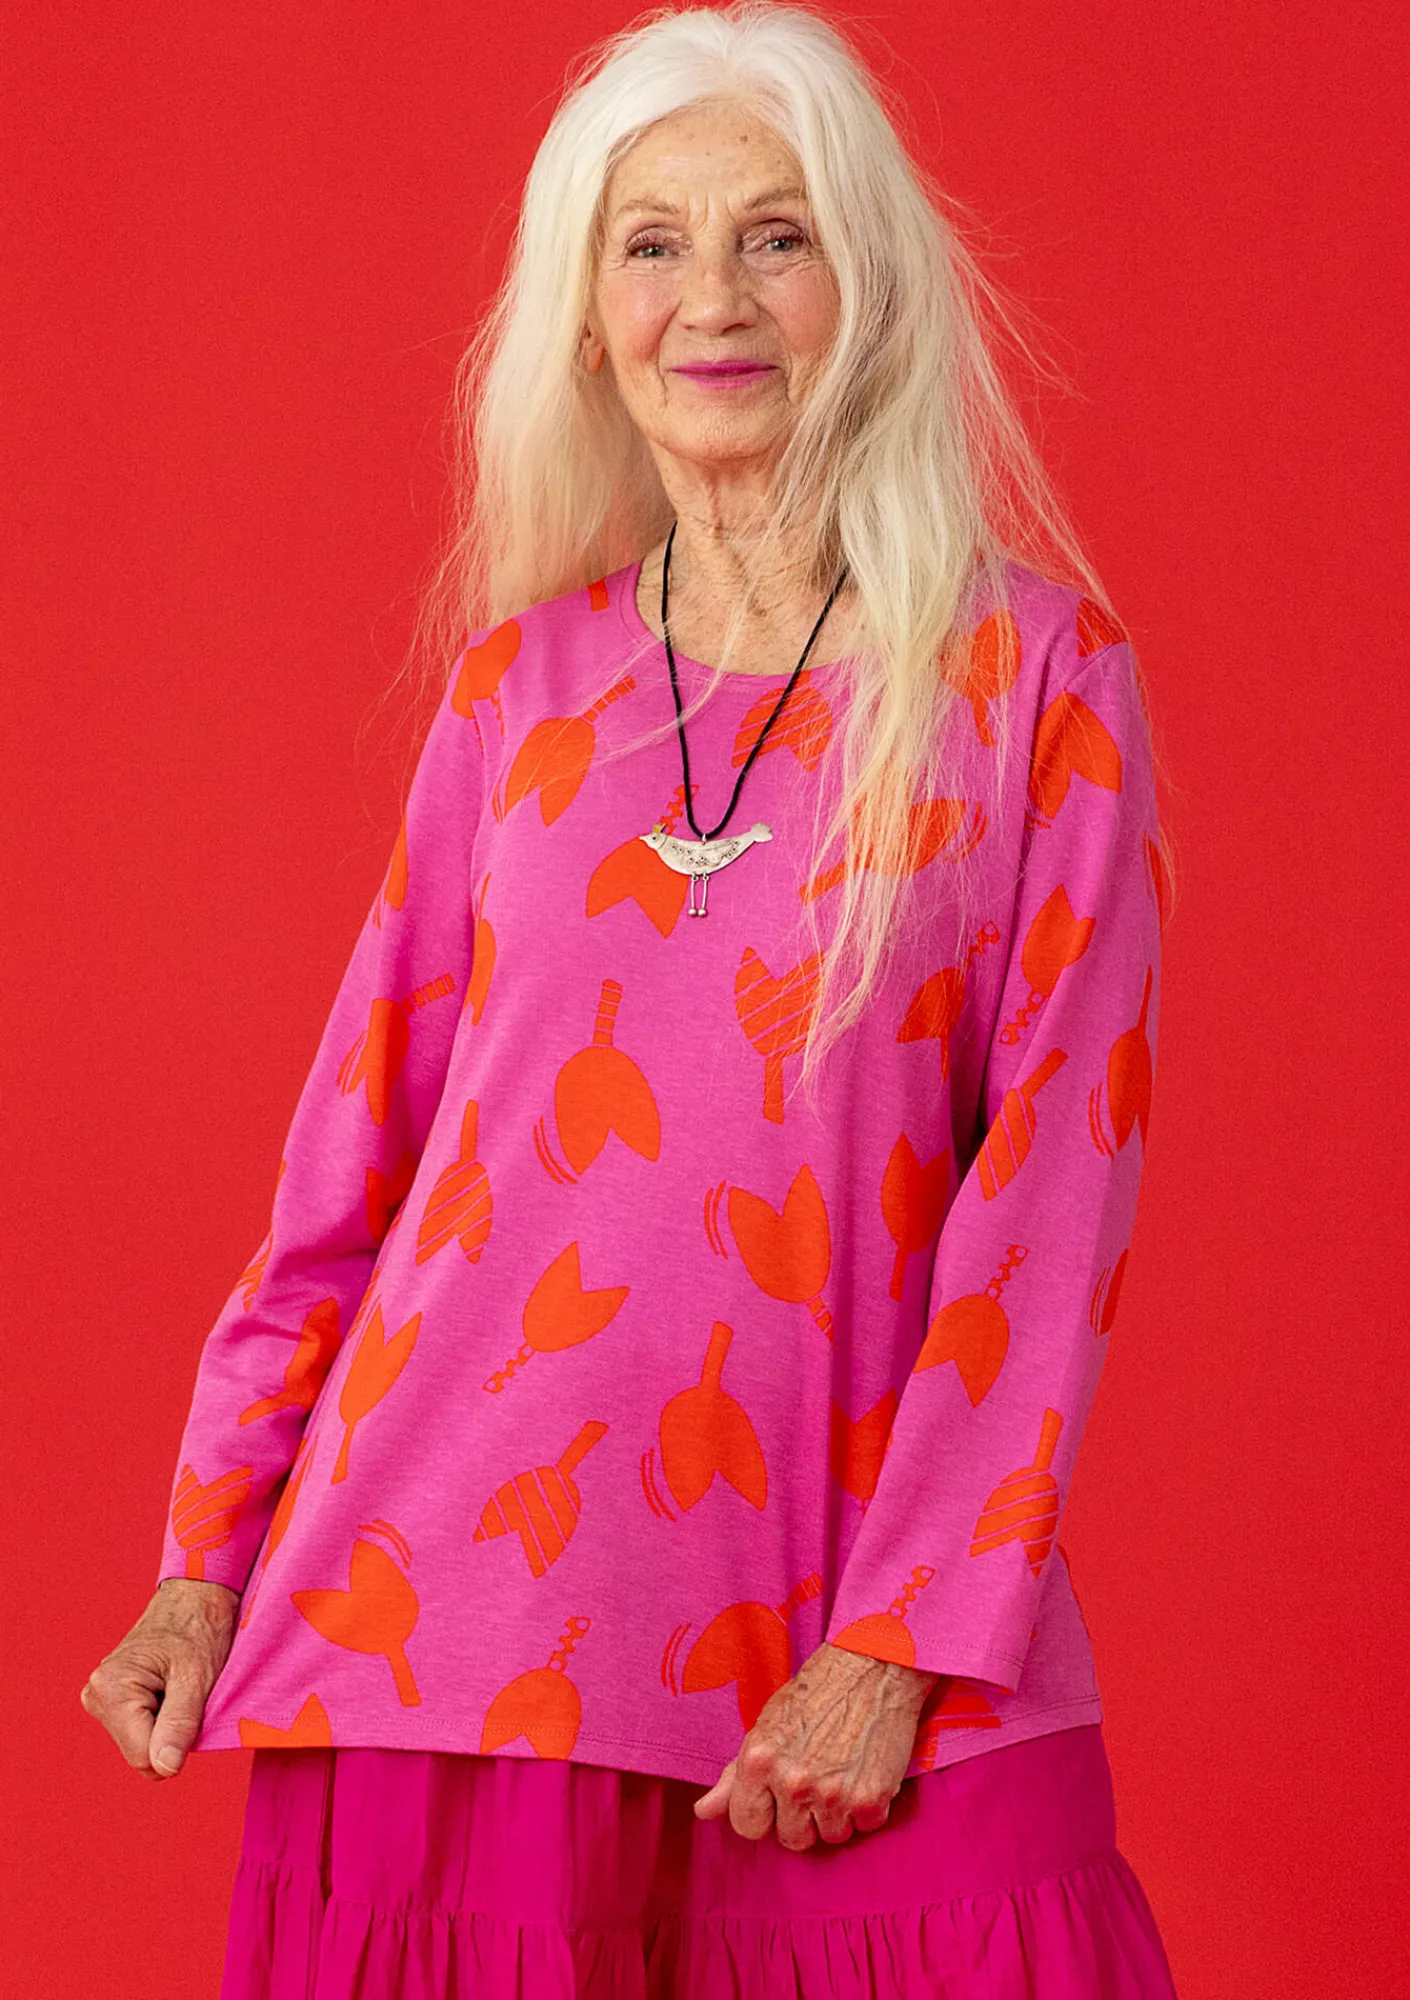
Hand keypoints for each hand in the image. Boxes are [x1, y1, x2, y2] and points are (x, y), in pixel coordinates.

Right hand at [79, 1578, 240, 1779]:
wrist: (196, 1596)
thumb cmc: (199, 1628)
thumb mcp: (197, 1678)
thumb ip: (179, 1725)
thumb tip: (165, 1768)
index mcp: (110, 1689)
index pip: (143, 1757)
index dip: (176, 1744)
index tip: (192, 1707)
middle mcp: (96, 1694)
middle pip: (140, 1753)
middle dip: (170, 1734)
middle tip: (186, 1693)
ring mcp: (101, 1697)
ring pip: (141, 1743)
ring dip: (167, 1724)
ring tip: (178, 1686)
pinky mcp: (112, 1698)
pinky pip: (141, 1729)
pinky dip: (162, 1716)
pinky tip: (170, 1687)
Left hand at [694, 1641, 944, 1849]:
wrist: (873, 1664)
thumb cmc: (816, 1691)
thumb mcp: (766, 1725)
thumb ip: (734, 1775)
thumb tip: (703, 1812)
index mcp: (759, 1761)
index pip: (747, 1826)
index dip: (763, 1813)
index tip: (777, 1796)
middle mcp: (793, 1782)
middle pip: (791, 1839)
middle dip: (801, 1817)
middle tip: (814, 1779)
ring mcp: (833, 1794)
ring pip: (830, 1837)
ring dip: (837, 1814)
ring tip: (840, 1772)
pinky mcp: (871, 1799)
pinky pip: (864, 1827)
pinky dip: (867, 1807)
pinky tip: (864, 1773)